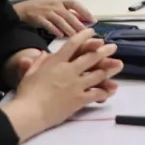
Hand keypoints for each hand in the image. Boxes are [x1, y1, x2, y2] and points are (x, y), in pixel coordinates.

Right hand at [5, 29, 122, 135]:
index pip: (73, 44)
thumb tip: (44, 53)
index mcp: (56, 62)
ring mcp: (76, 85)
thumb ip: (38, 61)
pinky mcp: (79, 99)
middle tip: (113, 47)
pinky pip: (96, 94)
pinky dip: (104, 91)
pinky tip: (110, 90)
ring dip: (109, 69)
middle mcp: (69, 70)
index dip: (84, 36)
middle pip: (91, 57)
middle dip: (104, 51)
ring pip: (98, 74)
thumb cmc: (27, 93)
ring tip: (118, 65)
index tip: (92, 32)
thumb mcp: (30, 72)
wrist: (29, 112)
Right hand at [14, 0, 95, 37]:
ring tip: (75, 36)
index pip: (75, 4)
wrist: (22, 10)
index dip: (84, 11)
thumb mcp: (55, 7)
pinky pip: (48, 25)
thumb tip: (82, 20)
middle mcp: (55, 5)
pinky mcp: (38, 18)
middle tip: (86, 33)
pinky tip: (60, 36)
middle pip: (69, 15)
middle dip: (78, 24)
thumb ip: (67, 13)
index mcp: (60, 1)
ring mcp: (46, 12)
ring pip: (60, 21)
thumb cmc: (42, 8)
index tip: (93, 19)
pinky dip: (55, 30)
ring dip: (68, 29)